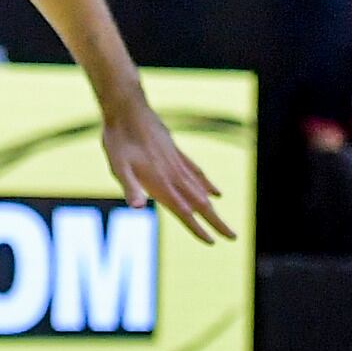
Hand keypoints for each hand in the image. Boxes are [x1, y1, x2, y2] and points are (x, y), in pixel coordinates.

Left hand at [104, 100, 234, 242]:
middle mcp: (173, 175)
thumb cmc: (118, 139)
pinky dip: (208, 185)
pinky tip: (217, 192)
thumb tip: (138, 208)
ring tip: (224, 224)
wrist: (127, 107)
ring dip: (214, 208)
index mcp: (161, 182)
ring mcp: (177, 163)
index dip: (197, 228)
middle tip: (234, 238)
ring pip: (201, 190)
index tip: (212, 243)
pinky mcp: (177, 152)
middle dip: (216, 222)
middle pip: (200, 204)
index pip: (183, 212)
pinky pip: (197, 173)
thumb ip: (130, 187)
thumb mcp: (117, 165)